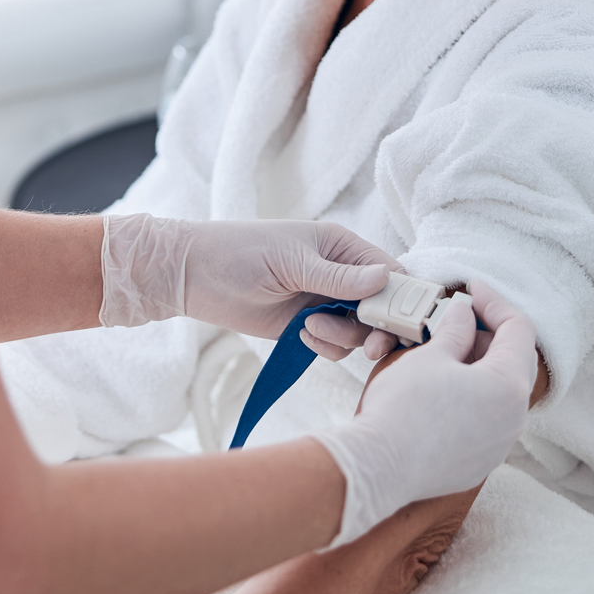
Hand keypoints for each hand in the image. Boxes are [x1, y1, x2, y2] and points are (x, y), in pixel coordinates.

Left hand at [99, 215, 398, 337]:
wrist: (193, 275)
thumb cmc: (239, 252)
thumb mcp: (291, 261)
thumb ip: (339, 278)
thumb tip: (385, 280)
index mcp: (341, 247)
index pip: (390, 273)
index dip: (401, 299)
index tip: (396, 324)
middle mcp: (339, 274)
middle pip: (381, 308)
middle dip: (376, 328)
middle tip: (369, 347)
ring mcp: (323, 301)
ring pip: (359, 331)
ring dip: (343, 337)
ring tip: (309, 327)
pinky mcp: (306, 325)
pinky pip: (334, 345)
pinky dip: (325, 347)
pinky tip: (300, 335)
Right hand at [314, 281, 537, 545]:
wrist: (378, 467)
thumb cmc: (404, 407)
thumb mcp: (430, 356)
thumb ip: (455, 331)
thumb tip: (464, 315)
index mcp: (508, 386)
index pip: (518, 330)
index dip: (495, 302)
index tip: (471, 289)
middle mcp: (514, 420)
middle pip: (511, 362)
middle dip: (484, 335)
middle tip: (453, 319)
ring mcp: (498, 446)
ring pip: (497, 393)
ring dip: (474, 366)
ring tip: (440, 352)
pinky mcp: (478, 463)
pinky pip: (484, 420)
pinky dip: (468, 396)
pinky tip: (437, 388)